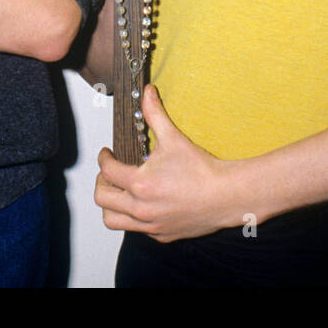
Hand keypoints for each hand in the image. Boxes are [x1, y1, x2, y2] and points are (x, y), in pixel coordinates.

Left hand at [94, 84, 239, 241]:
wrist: (227, 196)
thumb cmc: (202, 170)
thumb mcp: (174, 138)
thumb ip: (155, 114)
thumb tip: (148, 92)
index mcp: (139, 184)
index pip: (107, 170)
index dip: (103, 158)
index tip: (106, 153)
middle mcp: (140, 208)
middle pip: (102, 198)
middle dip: (101, 182)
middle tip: (109, 173)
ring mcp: (150, 224)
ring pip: (112, 220)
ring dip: (111, 205)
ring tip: (119, 191)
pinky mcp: (161, 234)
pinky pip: (136, 229)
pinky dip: (133, 217)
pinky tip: (143, 203)